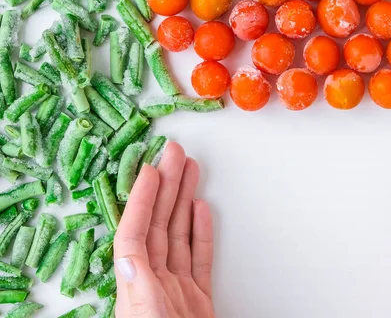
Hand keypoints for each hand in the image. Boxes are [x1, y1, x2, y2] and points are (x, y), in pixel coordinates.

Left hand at [114, 142, 214, 317]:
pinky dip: (200, 232)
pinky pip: (198, 257)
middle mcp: (153, 282)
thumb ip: (139, 289)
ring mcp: (176, 288)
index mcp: (137, 287)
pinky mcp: (196, 298)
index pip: (135, 232)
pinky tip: (199, 211)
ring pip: (178, 234)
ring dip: (183, 200)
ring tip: (189, 171)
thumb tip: (127, 255)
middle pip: (157, 224)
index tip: (150, 170)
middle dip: (166, 186)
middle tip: (172, 154)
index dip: (142, 199)